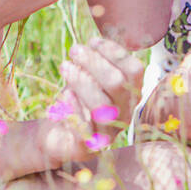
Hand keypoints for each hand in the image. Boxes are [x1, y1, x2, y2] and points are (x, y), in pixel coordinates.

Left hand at [47, 36, 145, 155]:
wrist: (56, 136)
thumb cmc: (75, 100)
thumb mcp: (86, 77)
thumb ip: (94, 63)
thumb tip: (92, 44)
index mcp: (130, 95)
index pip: (133, 70)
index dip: (114, 52)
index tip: (92, 41)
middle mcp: (124, 114)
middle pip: (117, 84)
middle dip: (94, 62)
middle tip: (74, 50)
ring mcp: (108, 133)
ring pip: (101, 105)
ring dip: (81, 81)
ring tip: (65, 66)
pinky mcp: (88, 148)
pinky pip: (84, 129)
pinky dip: (74, 108)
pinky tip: (64, 94)